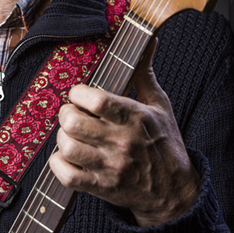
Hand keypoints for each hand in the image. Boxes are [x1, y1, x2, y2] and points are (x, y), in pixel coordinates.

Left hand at [48, 39, 199, 226]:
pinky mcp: (101, 187)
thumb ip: (145, 73)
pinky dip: (58, 164)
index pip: (96, 99)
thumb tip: (150, 40)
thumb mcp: (160, 105)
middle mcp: (122, 142)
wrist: (174, 192)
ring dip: (62, 138)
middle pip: (74, 122)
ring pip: (67, 147)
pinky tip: (66, 157)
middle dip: (66, 113)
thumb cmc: (165, 144)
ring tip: (71, 135)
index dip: (79, 93)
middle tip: (72, 114)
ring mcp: (111, 167)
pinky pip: (66, 175)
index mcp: (135, 117)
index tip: (80, 94)